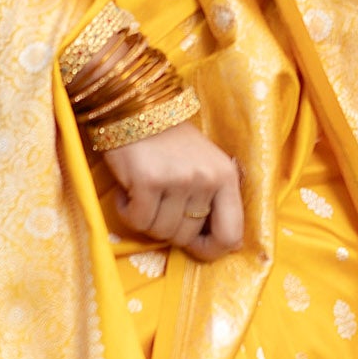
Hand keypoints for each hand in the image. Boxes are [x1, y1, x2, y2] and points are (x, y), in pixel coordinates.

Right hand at [102, 120, 243, 262]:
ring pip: (160, 232)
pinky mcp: (149, 180)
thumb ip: (214, 200)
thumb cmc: (170, 142)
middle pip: (186, 237)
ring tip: (142, 194)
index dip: (210, 250)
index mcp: (226, 177)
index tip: (192, 246)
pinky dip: (127, 212)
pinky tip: (127, 193)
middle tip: (156, 205)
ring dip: (145, 220)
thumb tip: (221, 246)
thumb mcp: (204, 165)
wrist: (135, 108)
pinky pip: (138, 221)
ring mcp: (179, 180)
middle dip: (167, 229)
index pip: (230, 235)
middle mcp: (207, 179)